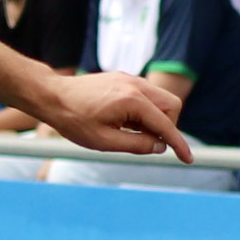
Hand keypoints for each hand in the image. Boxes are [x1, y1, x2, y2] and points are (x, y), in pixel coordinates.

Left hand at [40, 68, 192, 162]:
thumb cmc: (73, 120)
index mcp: (132, 100)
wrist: (51, 96)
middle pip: (171, 106)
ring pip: (160, 99)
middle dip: (167, 127)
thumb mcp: (104, 141)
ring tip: (131, 132)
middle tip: (148, 142)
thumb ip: (136, 144)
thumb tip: (160, 146)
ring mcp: (129, 79)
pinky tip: (126, 122)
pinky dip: (145, 111)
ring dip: (156, 119)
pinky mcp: (123, 79)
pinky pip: (146, 95)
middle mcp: (135, 85)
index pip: (166, 124)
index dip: (178, 144)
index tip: (188, 159)